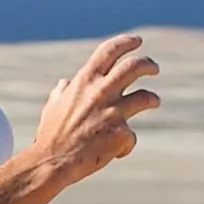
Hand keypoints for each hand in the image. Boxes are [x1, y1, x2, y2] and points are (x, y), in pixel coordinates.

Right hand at [33, 33, 159, 184]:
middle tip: (153, 68)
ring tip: (153, 101)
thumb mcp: (52, 108)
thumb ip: (61, 93)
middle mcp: (101, 92)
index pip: (109, 51)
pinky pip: (131, 137)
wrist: (51, 162)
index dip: (126, 42)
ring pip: (146, 97)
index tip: (137, 41)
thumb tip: (64, 83)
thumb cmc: (50, 136)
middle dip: (148, 64)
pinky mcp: (121, 133)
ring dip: (152, 99)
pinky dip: (125, 144)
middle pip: (135, 66)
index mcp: (84, 82)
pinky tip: (117, 152)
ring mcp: (113, 112)